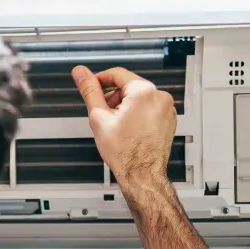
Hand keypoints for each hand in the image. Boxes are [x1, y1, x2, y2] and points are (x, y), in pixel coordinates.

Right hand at [72, 66, 176, 193]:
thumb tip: (81, 73)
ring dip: (125, 106)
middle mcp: (159, 96)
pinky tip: (129, 130)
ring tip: (116, 126)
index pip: (116, 74)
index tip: (92, 87)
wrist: (142, 175)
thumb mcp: (99, 117)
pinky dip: (137, 114)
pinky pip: (149, 108)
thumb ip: (89, 90)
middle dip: (113, 98)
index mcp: (143, 91)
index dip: (99, 80)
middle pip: (128, 86)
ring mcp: (166, 108)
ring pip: (139, 98)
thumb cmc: (125, 152)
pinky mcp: (169, 119)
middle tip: (103, 114)